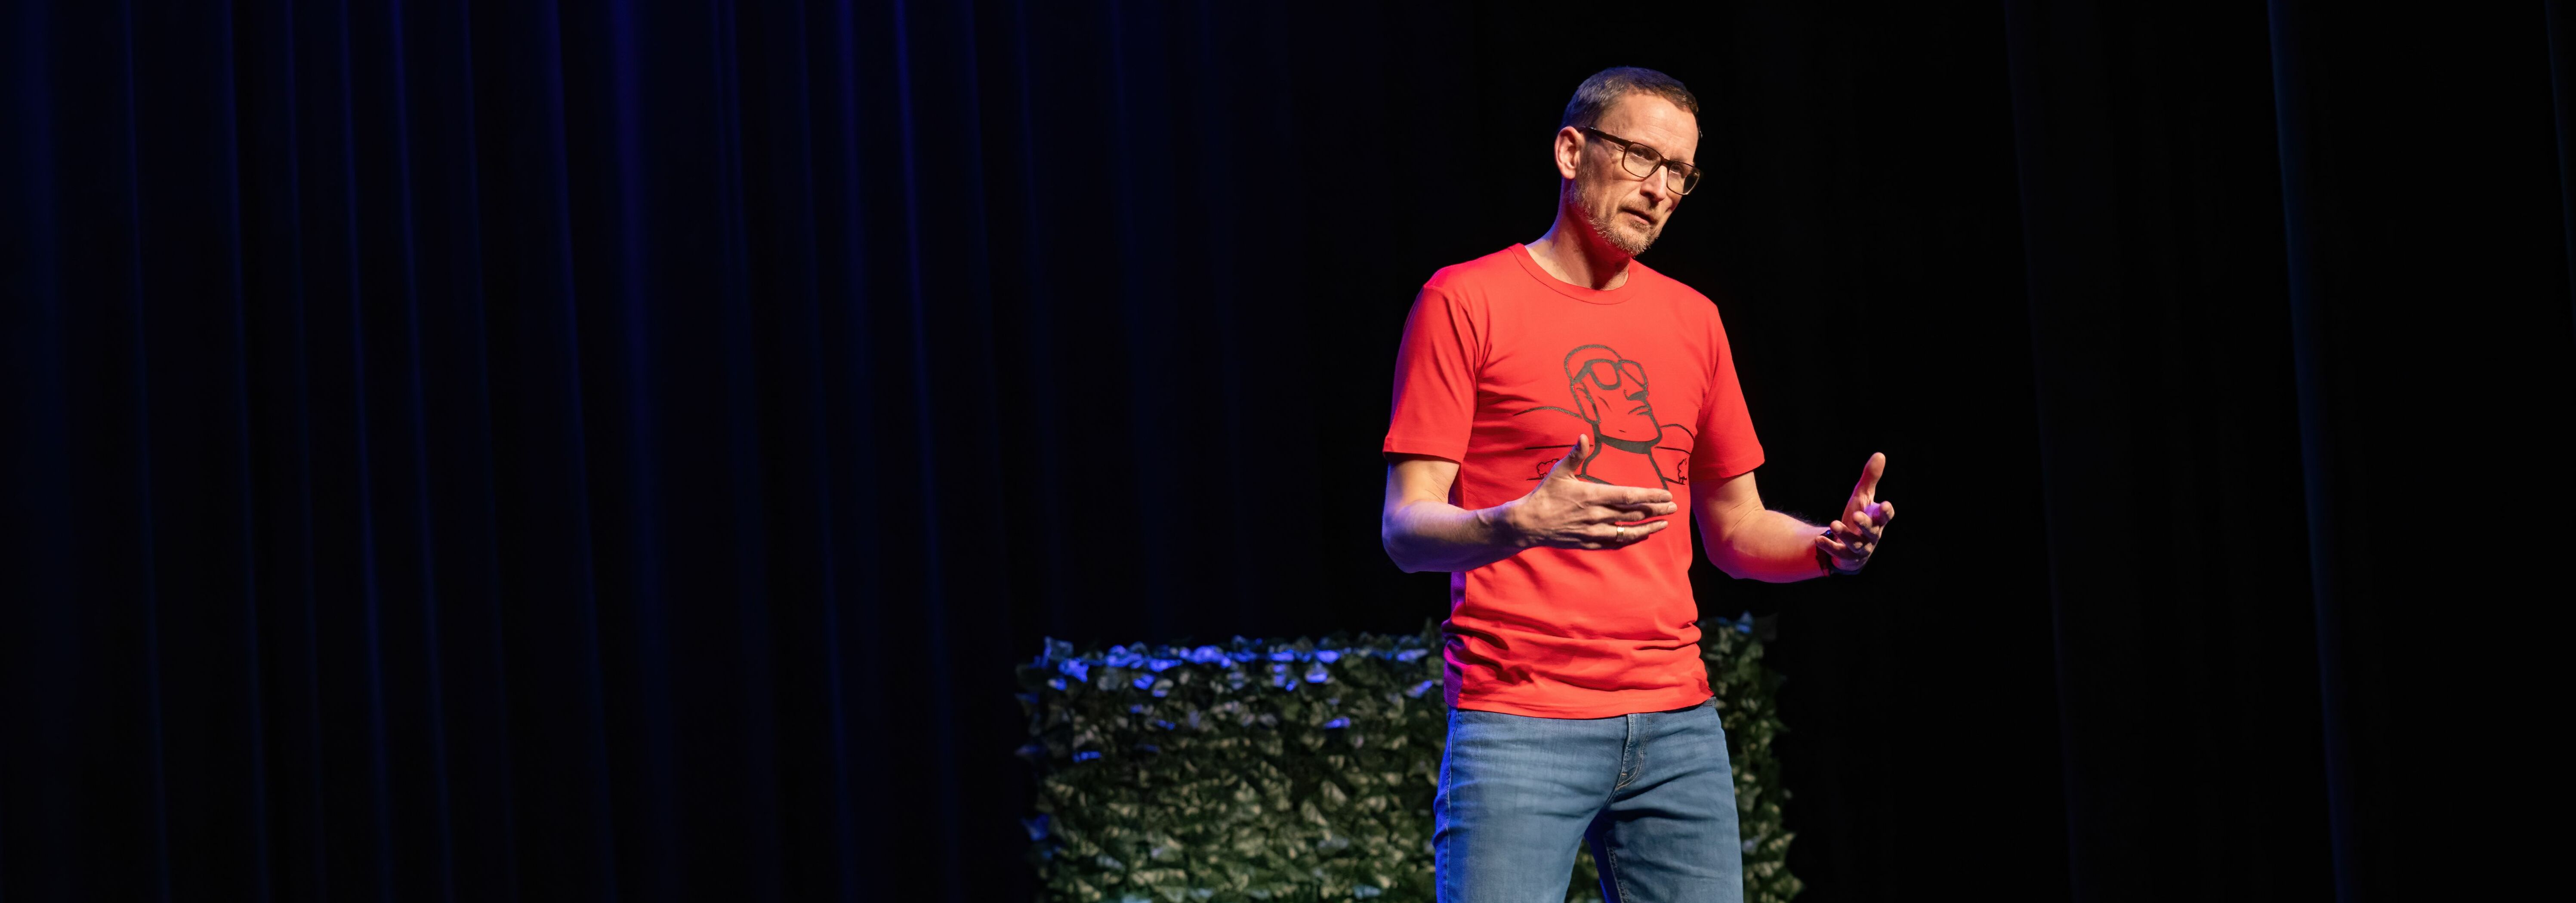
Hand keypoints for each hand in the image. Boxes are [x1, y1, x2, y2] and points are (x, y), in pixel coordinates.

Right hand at [1503, 435, 1679, 549]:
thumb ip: (1575, 455)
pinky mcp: (1589, 542)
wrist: (1528, 524)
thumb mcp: (1558, 473)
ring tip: (1664, 523)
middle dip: (1656, 510)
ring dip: (1648, 527)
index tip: (1666, 494)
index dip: (1650, 495)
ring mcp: (1594, 531)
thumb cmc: (1544, 496)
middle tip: (1674, 507)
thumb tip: (1583, 436)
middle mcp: (1597, 515)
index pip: (1629, 496)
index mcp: (1592, 495)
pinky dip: (1631, 539)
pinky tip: (1642, 536)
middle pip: (1634, 513)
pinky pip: (1616, 542)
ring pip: (1628, 531)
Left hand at [1816, 452, 1894, 572]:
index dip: (1886, 512)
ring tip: (1833, 523)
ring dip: (1844, 534)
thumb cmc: (1859, 517)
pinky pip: (1838, 552)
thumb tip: (1880, 454)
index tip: (1884, 505)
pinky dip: (1829, 546)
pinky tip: (1818, 539)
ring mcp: (1859, 548)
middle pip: (1872, 531)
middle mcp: (1871, 536)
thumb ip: (1870, 478)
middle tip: (1856, 515)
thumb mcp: (1863, 497)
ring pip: (1855, 544)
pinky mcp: (1846, 556)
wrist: (1849, 547)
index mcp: (1877, 521)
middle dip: (1865, 523)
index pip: (1885, 517)